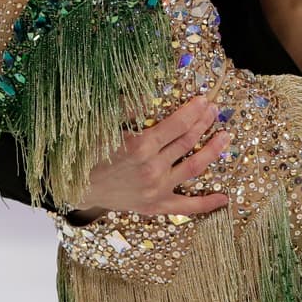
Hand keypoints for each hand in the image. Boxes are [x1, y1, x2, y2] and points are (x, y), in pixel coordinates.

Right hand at [69, 96, 230, 220]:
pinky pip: (186, 207)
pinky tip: (224, 198)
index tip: (204, 100)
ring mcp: (156, 189)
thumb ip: (127, 109)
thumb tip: (148, 94)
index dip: (193, 110)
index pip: (177, 124)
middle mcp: (152, 168)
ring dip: (213, 151)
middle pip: (188, 142)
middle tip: (215, 110)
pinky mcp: (156, 206)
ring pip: (193, 168)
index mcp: (140, 146)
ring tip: (225, 137)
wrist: (76, 188)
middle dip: (204, 123)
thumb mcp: (103, 125)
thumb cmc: (89, 153)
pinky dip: (206, 204)